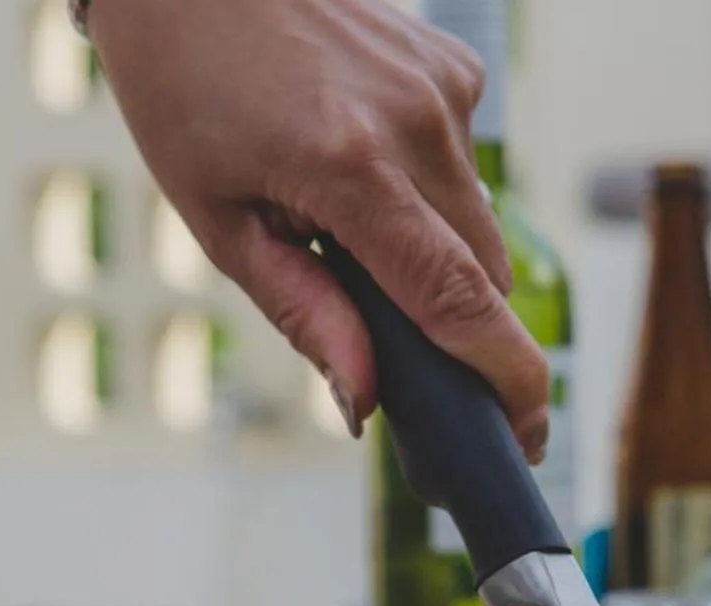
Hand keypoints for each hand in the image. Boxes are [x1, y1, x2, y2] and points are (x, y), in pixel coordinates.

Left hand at [88, 0, 549, 458]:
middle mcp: (417, 127)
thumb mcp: (219, 222)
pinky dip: (426, 189)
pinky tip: (358, 156)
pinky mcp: (453, 67)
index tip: (527, 435)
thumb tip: (364, 401)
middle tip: (415, 360)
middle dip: (463, 331)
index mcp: (351, 173)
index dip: (504, 377)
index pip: (458, 299)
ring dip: (437, 254)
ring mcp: (444, 91)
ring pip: (478, 224)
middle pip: (484, 276)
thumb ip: (304, 313)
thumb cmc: (183, 90)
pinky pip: (463, 165)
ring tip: (346, 222)